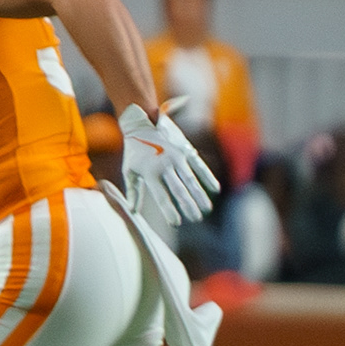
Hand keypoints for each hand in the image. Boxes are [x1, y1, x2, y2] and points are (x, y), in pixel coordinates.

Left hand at [117, 106, 217, 232]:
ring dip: (199, 195)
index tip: (176, 223)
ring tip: (206, 209)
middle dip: (187, 205)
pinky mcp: (185, 150)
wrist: (143, 122)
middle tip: (196, 219)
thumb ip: (133, 191)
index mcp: (149, 172)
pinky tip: (215, 189)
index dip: (168, 210)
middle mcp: (164, 165)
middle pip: (178, 189)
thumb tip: (132, 211)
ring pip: (190, 179)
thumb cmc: (134, 151)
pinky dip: (207, 177)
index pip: (160, 195)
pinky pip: (199, 166)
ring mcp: (176, 157)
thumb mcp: (129, 170)